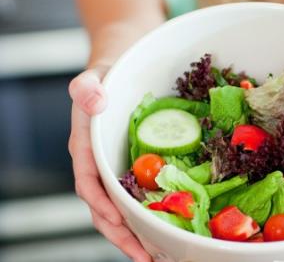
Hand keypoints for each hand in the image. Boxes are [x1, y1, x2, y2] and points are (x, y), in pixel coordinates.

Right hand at [68, 66, 151, 261]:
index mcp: (85, 148)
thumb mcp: (92, 79)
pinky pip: (136, 195)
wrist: (118, 74)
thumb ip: (86, 89)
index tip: (119, 225)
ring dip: (135, 233)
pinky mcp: (132, 168)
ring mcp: (115, 169)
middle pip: (104, 208)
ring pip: (120, 208)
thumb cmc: (104, 78)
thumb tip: (94, 103)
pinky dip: (146, 215)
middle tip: (143, 255)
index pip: (88, 184)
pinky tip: (163, 228)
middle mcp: (98, 164)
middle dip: (121, 235)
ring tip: (155, 255)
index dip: (101, 207)